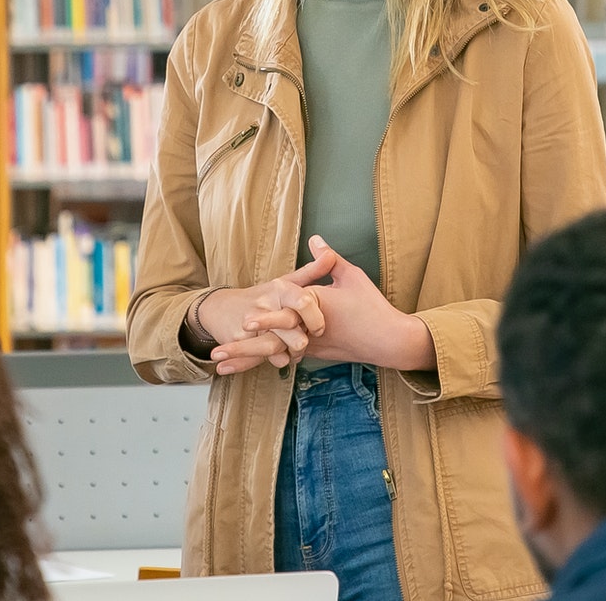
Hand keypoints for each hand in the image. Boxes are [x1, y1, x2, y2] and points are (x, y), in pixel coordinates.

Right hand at [196, 250, 335, 374]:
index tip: (319, 329)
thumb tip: (330, 255)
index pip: (304, 301)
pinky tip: (280, 357)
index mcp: (280, 288)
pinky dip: (275, 360)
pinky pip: (263, 357)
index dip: (316, 318)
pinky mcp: (239, 340)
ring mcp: (251, 323)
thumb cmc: (261, 297)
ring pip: (278, 345)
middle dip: (302, 341)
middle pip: (293, 328)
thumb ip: (311, 271)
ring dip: (290, 354)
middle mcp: (266, 303)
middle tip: (305, 344)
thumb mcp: (284, 282)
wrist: (220, 309)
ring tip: (294, 353)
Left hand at [233, 236, 435, 371]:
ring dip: (246, 358)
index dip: (263, 318)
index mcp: (315, 308)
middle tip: (217, 353)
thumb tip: (315, 238)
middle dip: (243, 346)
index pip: (285, 312)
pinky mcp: (314, 353)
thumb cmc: (371, 306)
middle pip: (271, 340)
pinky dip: (260, 362)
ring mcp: (310, 345)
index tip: (242, 322)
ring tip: (220, 365)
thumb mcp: (352, 276)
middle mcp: (308, 330)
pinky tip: (243, 367)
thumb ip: (328, 259)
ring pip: (272, 353)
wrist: (388, 340)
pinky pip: (281, 358)